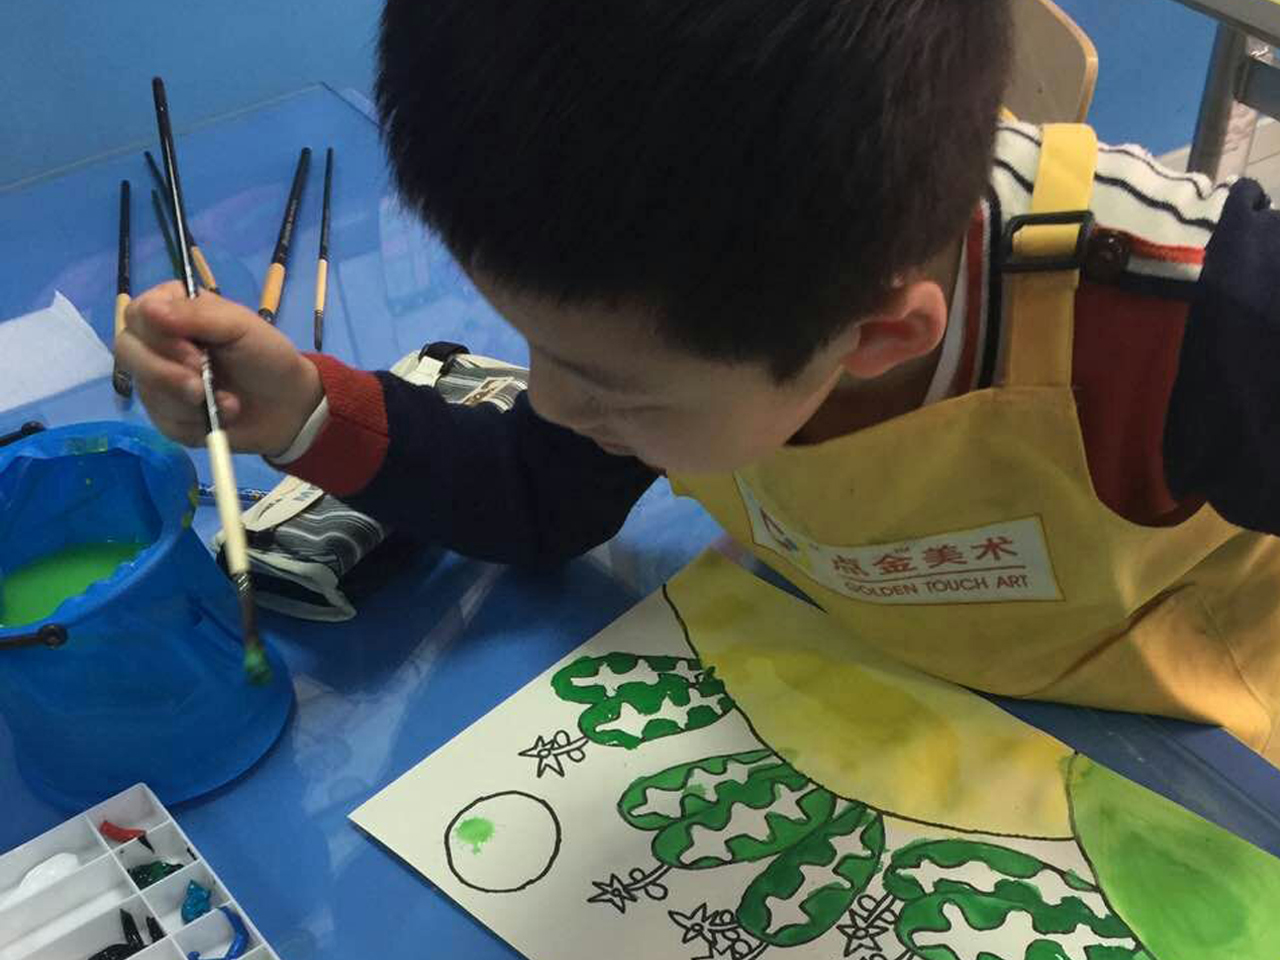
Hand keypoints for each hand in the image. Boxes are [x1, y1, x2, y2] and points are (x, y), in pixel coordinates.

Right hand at [117, 282, 323, 454]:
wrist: (289, 406)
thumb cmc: (266, 356)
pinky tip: (223, 416)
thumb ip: (197, 314)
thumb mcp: (240, 326)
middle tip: (202, 385)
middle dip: (165, 372)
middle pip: (127, 350)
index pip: (136, 314)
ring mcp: (158, 381)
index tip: (195, 351)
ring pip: (145, 389)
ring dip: (189, 401)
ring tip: (228, 401)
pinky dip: (196, 423)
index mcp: (174, 311)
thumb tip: (147, 309)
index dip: (158, 336)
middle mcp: (157, 344)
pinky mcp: (167, 416)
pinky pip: (163, 421)